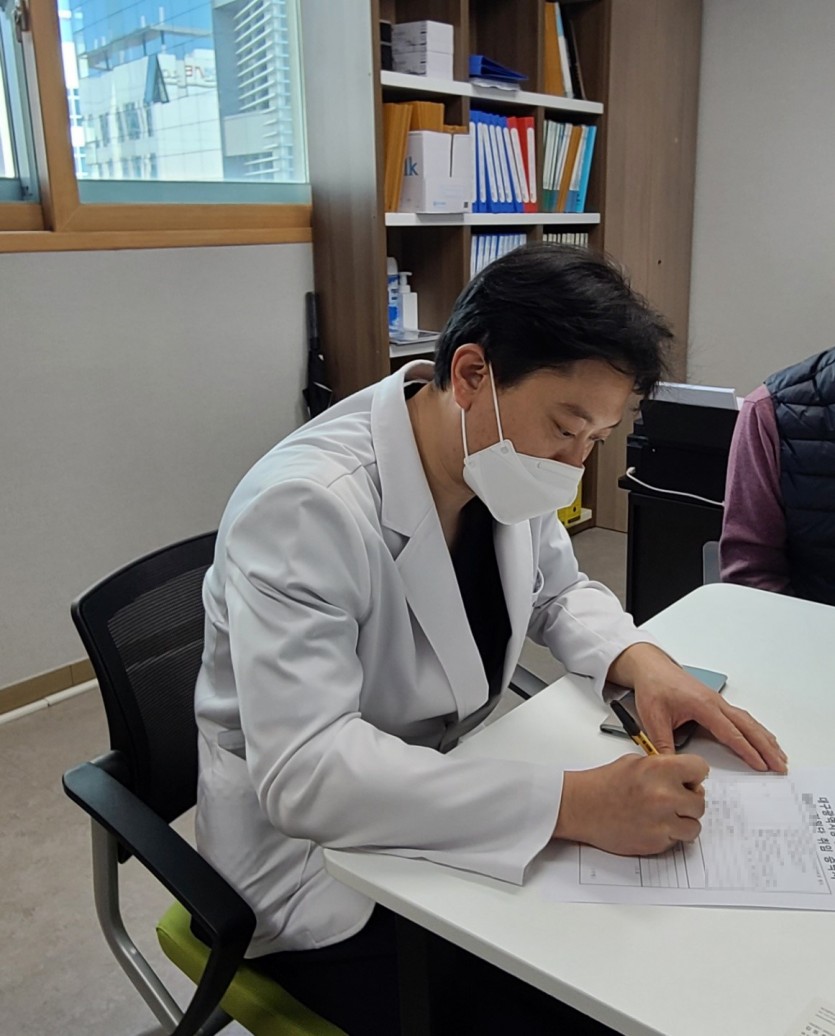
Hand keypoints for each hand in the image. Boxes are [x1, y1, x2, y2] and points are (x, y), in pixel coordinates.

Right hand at [554, 753, 708, 854]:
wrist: (581, 806)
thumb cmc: (603, 784)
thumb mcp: (636, 762)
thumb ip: (664, 768)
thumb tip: (685, 777)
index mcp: (661, 770)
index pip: (701, 770)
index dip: (694, 775)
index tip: (688, 779)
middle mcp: (665, 796)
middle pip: (700, 802)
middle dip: (688, 800)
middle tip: (673, 799)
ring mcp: (662, 822)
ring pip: (694, 826)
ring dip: (682, 822)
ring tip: (664, 815)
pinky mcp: (656, 843)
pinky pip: (677, 841)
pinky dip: (668, 835)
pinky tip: (652, 825)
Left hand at [611, 644, 787, 772]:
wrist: (651, 667)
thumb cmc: (653, 687)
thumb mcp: (653, 718)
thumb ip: (662, 745)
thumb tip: (671, 767)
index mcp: (703, 706)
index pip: (730, 733)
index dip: (747, 751)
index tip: (761, 766)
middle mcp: (715, 702)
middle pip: (747, 727)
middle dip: (766, 747)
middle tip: (780, 766)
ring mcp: (717, 701)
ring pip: (747, 721)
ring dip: (764, 738)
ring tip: (779, 755)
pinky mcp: (714, 703)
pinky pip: (741, 717)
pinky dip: (755, 730)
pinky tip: (762, 737)